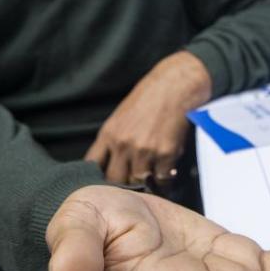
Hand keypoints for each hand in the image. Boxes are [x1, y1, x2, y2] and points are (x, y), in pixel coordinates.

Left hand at [85, 51, 211, 183]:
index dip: (97, 176)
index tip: (105, 181)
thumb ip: (114, 139)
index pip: (92, 165)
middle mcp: (123, 145)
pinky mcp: (166, 154)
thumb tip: (111, 163)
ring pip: (139, 182)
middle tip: (131, 185)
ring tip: (151, 182)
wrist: (176, 85)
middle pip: (115, 179)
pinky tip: (167, 175)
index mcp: (109, 134)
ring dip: (146, 183)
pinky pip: (162, 179)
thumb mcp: (122, 115)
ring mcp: (144, 151)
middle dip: (123, 183)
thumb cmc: (150, 97)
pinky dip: (164, 180)